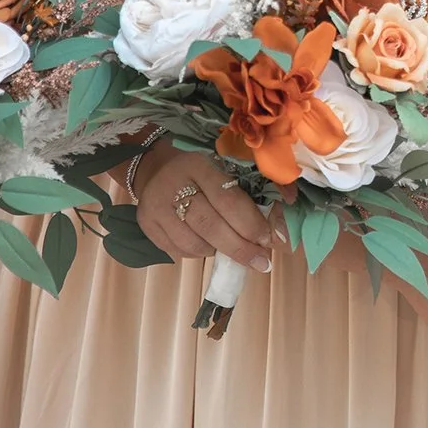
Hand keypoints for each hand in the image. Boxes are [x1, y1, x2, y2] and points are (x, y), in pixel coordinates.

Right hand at [133, 143, 273, 271]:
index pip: (228, 200)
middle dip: (240, 248)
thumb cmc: (202, 172)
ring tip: (232, 248)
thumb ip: (256, 195)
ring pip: (194, 244)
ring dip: (219, 252)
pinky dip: (199, 253)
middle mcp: (174, 185)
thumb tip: (281, 231)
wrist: (156, 169)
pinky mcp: (147, 225)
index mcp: (199, 166)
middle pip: (210, 226)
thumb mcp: (227, 171)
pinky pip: (179, 251)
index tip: (267, 240)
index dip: (250, 224)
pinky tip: (209, 245)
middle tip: (261, 262)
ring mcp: (157, 207)